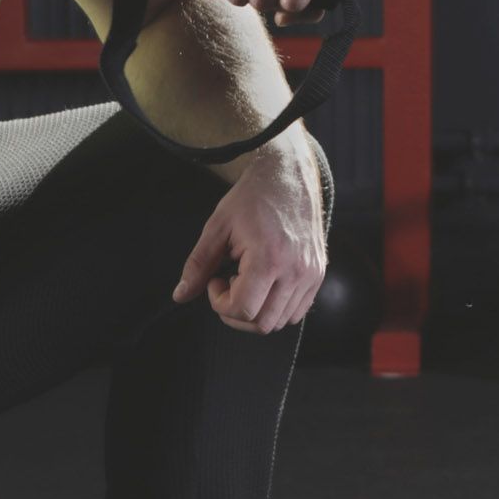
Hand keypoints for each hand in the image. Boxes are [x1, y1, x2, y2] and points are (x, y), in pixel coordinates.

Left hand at [173, 136, 329, 333]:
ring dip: (257, 313)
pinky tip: (264, 285)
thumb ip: (198, 265)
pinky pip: (297, 311)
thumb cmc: (253, 197)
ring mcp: (311, 274)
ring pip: (280, 322)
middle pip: (262, 323)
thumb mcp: (217, 227)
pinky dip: (276, 309)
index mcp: (269, 258)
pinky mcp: (318, 274)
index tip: (215, 280)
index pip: (242, 310)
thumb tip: (180, 295)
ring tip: (247, 282)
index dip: (219, 303)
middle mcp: (296, 271)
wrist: (289, 175)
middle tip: (227, 285)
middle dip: (236, 313)